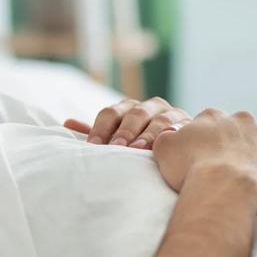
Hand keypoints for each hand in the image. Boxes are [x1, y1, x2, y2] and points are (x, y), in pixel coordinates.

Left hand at [63, 97, 191, 149]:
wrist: (180, 146)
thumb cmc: (140, 144)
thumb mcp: (117, 138)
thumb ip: (96, 132)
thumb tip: (66, 123)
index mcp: (128, 108)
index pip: (110, 113)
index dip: (100, 129)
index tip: (93, 146)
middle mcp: (149, 106)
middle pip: (134, 114)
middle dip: (124, 132)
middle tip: (116, 148)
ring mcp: (171, 113)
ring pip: (159, 120)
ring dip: (148, 135)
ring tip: (139, 149)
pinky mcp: (190, 125)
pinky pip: (182, 129)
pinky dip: (175, 135)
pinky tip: (168, 145)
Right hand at [152, 108, 256, 208]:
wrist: (225, 187)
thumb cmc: (191, 168)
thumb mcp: (164, 148)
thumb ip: (167, 136)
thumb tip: (173, 134)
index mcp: (212, 115)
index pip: (207, 123)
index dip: (202, 141)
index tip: (199, 157)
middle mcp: (241, 119)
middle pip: (234, 130)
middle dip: (228, 144)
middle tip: (218, 166)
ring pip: (256, 143)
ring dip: (248, 154)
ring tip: (237, 175)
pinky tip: (255, 181)